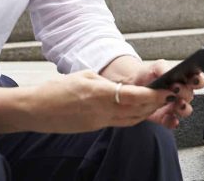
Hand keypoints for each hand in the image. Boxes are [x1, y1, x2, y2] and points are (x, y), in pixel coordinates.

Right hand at [22, 70, 174, 132]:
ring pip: (131, 120)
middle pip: (137, 111)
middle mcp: (102, 111)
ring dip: (146, 112)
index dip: (154, 95)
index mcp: (100, 94)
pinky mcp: (94, 128)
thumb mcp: (84, 76)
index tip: (166, 90)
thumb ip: (104, 81)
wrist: (35, 109)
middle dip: (155, 104)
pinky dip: (132, 117)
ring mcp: (98, 122)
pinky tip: (137, 110)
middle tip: (168, 95)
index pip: (135, 97)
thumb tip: (119, 86)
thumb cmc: (56, 89)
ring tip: (156, 102)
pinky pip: (119, 123)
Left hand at [138, 59, 203, 128]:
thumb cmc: (149, 73)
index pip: (198, 79)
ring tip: (177, 105)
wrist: (134, 84)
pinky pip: (172, 122)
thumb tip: (170, 72)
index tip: (194, 79)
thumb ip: (164, 68)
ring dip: (183, 109)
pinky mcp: (164, 117)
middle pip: (190, 95)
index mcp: (184, 78)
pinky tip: (169, 119)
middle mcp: (182, 93)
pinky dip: (172, 122)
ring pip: (185, 110)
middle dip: (185, 93)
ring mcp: (174, 105)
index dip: (199, 80)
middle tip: (176, 89)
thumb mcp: (156, 66)